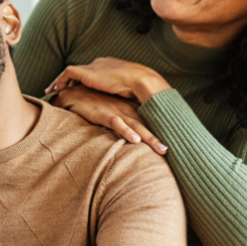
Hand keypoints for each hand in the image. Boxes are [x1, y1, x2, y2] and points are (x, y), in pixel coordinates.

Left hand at [44, 57, 171, 104]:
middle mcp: (101, 64)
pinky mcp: (87, 71)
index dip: (84, 82)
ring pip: (70, 72)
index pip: (93, 73)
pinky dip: (60, 80)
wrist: (141, 80)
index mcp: (112, 67)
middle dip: (70, 80)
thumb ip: (124, 96)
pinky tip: (56, 90)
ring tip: (52, 90)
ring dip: (60, 80)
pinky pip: (67, 73)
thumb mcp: (131, 92)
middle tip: (60, 88)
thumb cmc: (140, 90)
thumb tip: (126, 108)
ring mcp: (94, 66)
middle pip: (80, 71)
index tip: (78, 89)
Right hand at [53, 84, 167, 154]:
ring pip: (137, 126)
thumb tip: (134, 133)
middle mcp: (126, 109)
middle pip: (147, 125)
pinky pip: (117, 124)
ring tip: (162, 149)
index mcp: (129, 108)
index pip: (148, 121)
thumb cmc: (92, 104)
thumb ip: (123, 120)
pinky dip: (127, 132)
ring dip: (150, 138)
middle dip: (159, 138)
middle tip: (170, 150)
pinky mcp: (104, 113)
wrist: (73, 95)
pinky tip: (135, 140)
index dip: (160, 131)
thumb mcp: (111, 112)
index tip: (173, 143)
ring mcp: (116, 111)